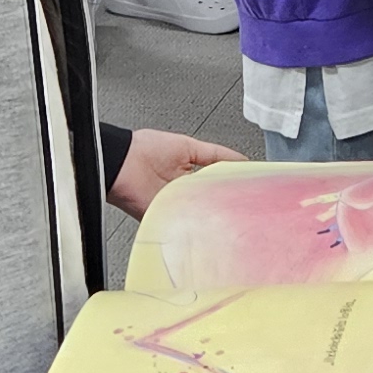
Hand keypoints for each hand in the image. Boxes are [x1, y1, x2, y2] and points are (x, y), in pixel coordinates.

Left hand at [110, 129, 237, 215]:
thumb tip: (241, 161)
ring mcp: (173, 206)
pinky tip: (204, 222)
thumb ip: (215, 155)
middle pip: (211, 201)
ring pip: (199, 214)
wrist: (119, 163)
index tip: (253, 190)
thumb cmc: (145, 149)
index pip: (218, 183)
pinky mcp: (163, 218)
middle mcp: (183, 192)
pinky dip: (191, 225)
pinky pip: (181, 224)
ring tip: (227, 214)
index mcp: (190, 175)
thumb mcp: (188, 147)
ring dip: (210, 214)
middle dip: (225, 204)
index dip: (234, 185)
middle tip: (244, 206)